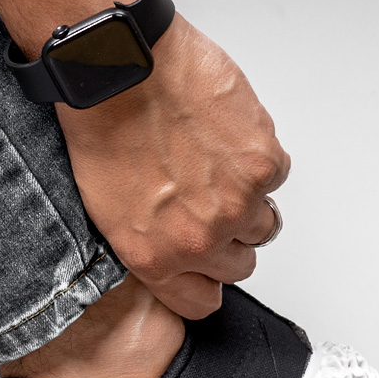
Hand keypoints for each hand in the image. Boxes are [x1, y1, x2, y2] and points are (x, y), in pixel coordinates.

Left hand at [57, 16, 289, 318]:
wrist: (121, 74)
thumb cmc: (102, 131)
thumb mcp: (106, 211)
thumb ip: (148, 242)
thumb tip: (170, 249)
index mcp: (154, 258)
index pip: (199, 303)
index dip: (204, 283)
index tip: (206, 269)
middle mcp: (199, 240)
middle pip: (239, 266)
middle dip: (228, 241)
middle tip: (210, 206)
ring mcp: (236, 204)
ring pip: (265, 225)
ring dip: (249, 203)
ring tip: (218, 171)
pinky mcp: (263, 164)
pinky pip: (276, 176)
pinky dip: (258, 159)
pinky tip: (225, 139)